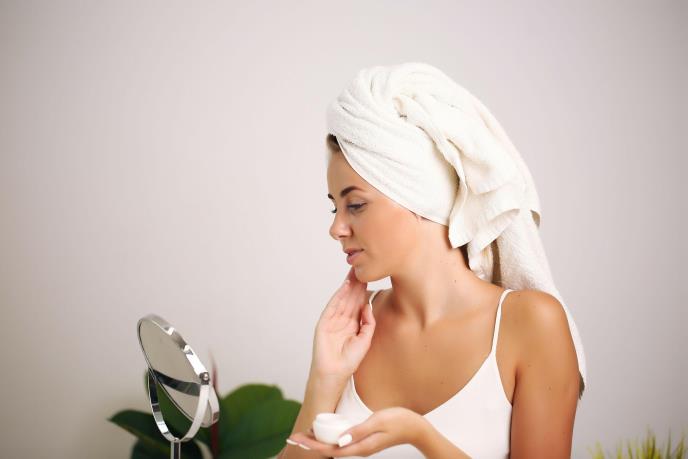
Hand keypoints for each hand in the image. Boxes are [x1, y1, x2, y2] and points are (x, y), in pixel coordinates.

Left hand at [287, 407, 424, 456]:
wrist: (416, 429)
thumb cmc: (399, 422)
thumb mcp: (378, 422)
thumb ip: (359, 431)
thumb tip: (339, 440)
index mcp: (360, 446)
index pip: (331, 449)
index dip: (313, 445)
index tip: (298, 439)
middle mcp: (359, 449)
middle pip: (330, 450)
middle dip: (311, 444)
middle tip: (294, 437)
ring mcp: (361, 447)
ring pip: (335, 447)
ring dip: (319, 442)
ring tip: (305, 434)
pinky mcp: (364, 441)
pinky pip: (342, 443)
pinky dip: (330, 438)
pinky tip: (325, 432)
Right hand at [309, 266, 374, 381]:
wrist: (335, 373)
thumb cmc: (349, 361)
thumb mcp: (365, 340)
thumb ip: (368, 323)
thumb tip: (368, 306)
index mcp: (352, 324)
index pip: (358, 303)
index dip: (363, 291)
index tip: (370, 277)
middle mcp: (342, 320)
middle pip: (350, 298)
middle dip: (356, 284)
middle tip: (361, 268)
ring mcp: (332, 320)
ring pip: (342, 299)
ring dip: (348, 286)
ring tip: (354, 273)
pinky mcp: (324, 323)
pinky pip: (332, 306)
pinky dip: (338, 296)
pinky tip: (345, 287)